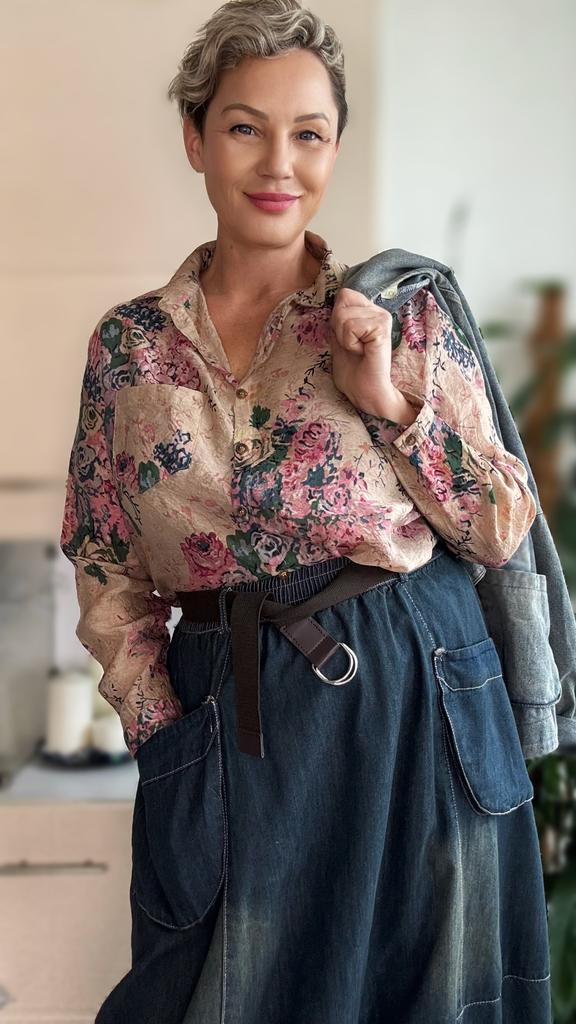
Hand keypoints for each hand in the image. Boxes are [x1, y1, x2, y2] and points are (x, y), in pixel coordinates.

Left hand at [329, 287, 416, 423]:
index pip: (344, 294)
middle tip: (352, 346)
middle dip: (338, 327)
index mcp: (370, 312)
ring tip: (358, 351)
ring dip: (343, 338)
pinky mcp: (382, 328)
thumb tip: (332, 304)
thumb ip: (337, 322)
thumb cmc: (354, 373)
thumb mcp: (338, 341)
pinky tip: (362, 352)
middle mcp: (379, 311)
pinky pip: (350, 326)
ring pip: (343, 314)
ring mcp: (382, 318)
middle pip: (342, 300)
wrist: (366, 394)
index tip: (347, 339)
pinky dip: (349, 342)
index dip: (337, 317)